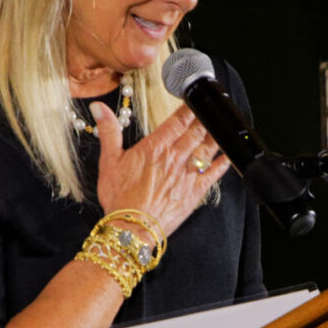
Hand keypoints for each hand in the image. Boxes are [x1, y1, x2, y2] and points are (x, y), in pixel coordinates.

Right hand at [92, 100, 228, 236]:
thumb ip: (108, 131)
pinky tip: (227, 155)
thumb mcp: (108, 161)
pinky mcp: (195, 192)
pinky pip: (214, 173)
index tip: (194, 99)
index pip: (177, 121)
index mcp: (155, 147)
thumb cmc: (120, 198)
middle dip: (204, 118)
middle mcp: (175, 158)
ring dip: (215, 135)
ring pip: (207, 149)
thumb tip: (99, 107)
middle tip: (211, 108)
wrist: (132, 228)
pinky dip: (222, 163)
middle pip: (196, 132)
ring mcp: (187, 175)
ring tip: (220, 126)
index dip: (188, 108)